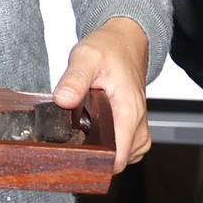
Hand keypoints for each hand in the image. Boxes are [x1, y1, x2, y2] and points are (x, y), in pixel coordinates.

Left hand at [53, 16, 151, 172]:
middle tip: (72, 149)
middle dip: (98, 160)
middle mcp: (138, 120)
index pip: (120, 155)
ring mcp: (138, 123)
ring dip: (106, 153)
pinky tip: (95, 136)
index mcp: (128, 109)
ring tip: (83, 142)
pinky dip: (113, 146)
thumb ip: (75, 79)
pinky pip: (128, 147)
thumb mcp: (86, 57)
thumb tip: (63, 101)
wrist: (125, 39)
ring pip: (127, 156)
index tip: (77, 160)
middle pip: (122, 160)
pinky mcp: (134, 123)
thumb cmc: (109, 47)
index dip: (99, 163)